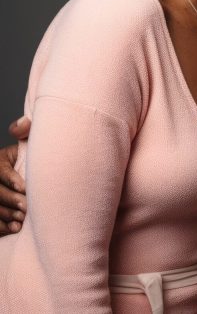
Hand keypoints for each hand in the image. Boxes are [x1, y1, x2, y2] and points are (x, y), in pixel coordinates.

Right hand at [0, 116, 29, 234]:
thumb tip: (23, 123)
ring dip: (6, 214)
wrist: (38, 174)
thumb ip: (27, 131)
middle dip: (11, 199)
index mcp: (0, 160)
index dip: (11, 179)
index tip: (25, 187)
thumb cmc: (36, 159)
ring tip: (22, 219)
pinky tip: (14, 228)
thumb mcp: (30, 144)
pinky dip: (2, 226)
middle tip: (27, 208)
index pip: (0, 170)